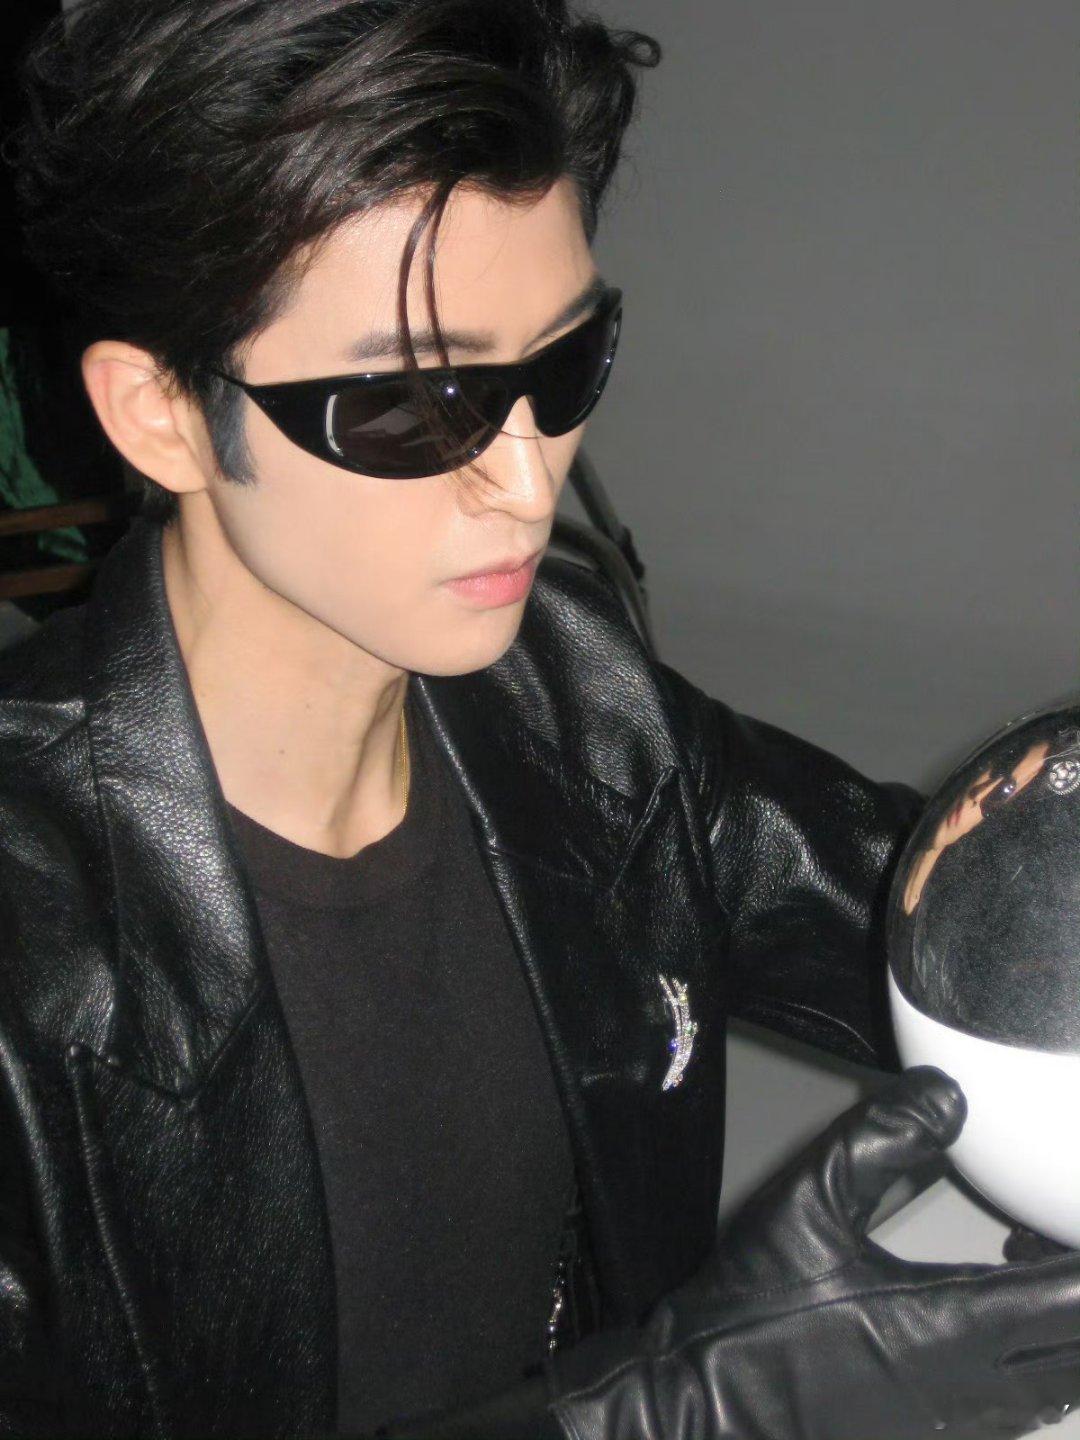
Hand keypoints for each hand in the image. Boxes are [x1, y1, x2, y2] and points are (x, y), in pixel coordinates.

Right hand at [545, 1066, 1079, 1438]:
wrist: (702, 1405)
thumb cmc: (754, 1312)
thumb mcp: (809, 1200)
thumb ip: (882, 1138)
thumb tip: (947, 1094)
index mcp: (954, 1328)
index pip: (1073, 1303)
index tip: (1069, 1217)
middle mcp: (974, 1387)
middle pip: (1079, 1353)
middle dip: (1079, 1294)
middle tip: (1050, 1234)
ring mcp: (959, 1422)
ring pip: (1057, 1388)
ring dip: (1063, 1330)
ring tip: (1022, 1263)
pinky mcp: (936, 1437)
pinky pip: (1020, 1407)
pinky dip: (1032, 1359)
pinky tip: (984, 1316)